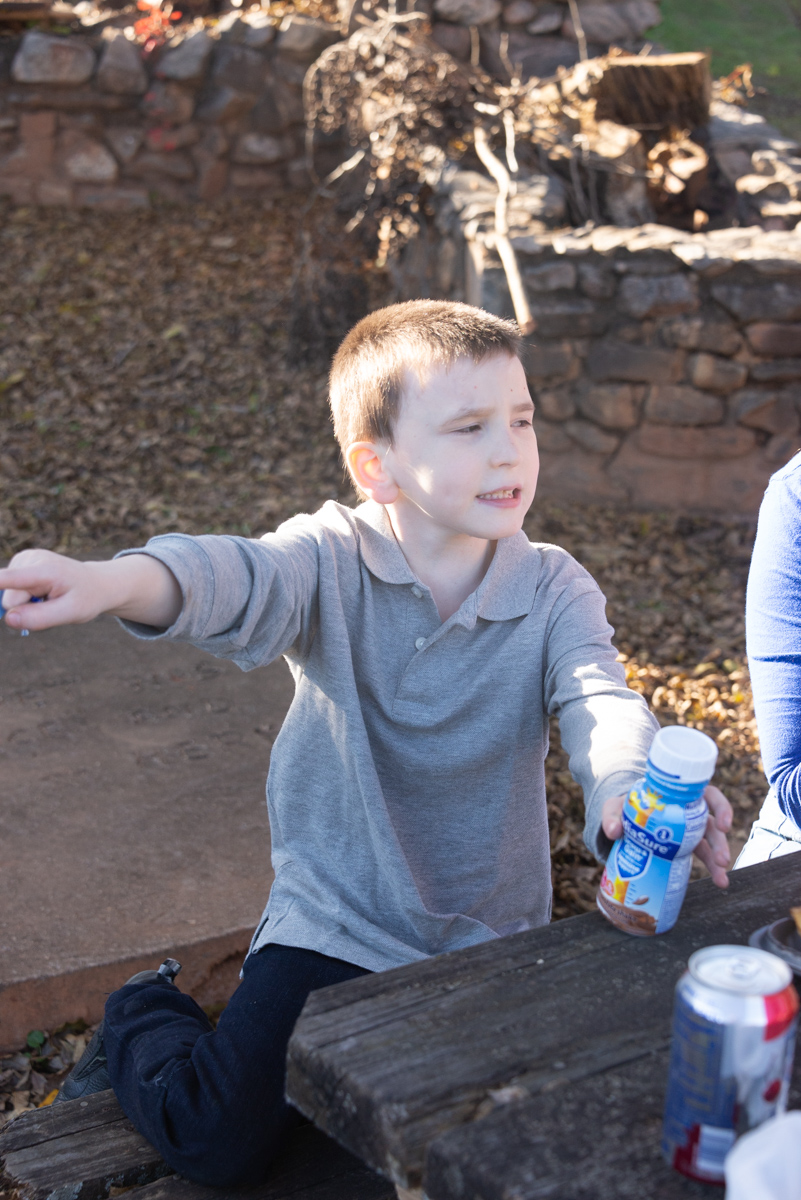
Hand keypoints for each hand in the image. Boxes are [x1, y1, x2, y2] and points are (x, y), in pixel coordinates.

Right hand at [0, 549, 182, 631]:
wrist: (96, 583)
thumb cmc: (85, 598)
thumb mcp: (71, 613)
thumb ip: (40, 618)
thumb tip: (8, 619)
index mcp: (45, 570)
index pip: (9, 579)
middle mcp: (31, 559)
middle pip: (9, 599)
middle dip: (25, 609)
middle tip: (51, 604)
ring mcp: (23, 559)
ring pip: (8, 596)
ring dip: (26, 602)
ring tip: (49, 596)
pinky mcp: (19, 563)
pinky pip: (11, 590)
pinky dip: (25, 596)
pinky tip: (42, 591)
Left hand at [601, 784, 732, 889]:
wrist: (622, 823)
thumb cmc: (624, 809)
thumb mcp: (615, 808)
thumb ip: (612, 815)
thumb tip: (613, 831)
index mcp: (679, 797)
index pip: (708, 795)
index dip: (720, 807)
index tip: (724, 824)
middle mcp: (689, 813)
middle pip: (712, 823)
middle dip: (720, 842)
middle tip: (722, 859)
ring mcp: (689, 831)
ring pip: (711, 843)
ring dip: (718, 859)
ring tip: (721, 879)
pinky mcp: (686, 847)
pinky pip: (704, 857)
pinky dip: (712, 869)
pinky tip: (719, 881)